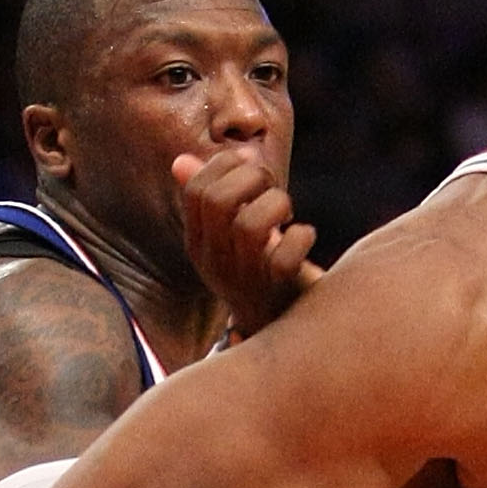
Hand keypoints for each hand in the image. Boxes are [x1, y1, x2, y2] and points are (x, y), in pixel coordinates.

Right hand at [175, 147, 320, 338]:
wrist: (278, 326)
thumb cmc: (255, 268)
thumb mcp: (223, 236)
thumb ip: (205, 198)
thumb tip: (182, 161)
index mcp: (197, 243)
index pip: (196, 190)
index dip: (226, 165)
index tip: (248, 169)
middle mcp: (214, 262)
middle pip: (218, 201)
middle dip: (253, 178)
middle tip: (271, 188)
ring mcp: (244, 279)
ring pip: (251, 225)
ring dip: (278, 204)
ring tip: (288, 212)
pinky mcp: (276, 291)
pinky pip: (284, 259)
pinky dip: (301, 237)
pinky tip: (304, 234)